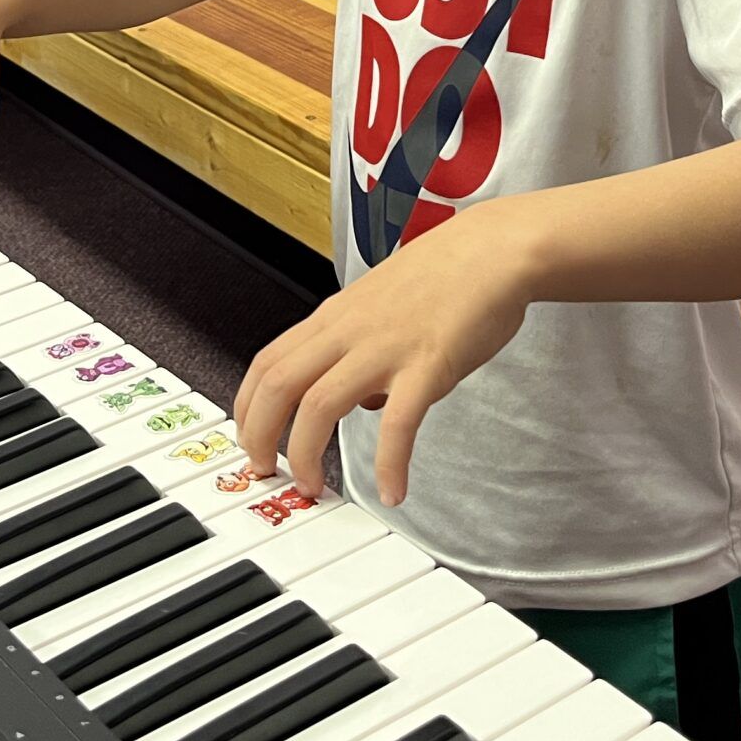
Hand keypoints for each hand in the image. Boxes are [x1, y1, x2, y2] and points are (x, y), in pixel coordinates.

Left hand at [233, 210, 536, 506]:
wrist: (492, 250)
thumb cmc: (445, 275)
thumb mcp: (380, 307)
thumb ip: (359, 350)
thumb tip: (362, 401)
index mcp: (335, 317)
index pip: (268, 363)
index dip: (247, 407)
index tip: (248, 440)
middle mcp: (349, 331)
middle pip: (278, 385)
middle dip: (260, 436)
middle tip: (266, 471)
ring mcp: (385, 347)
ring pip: (319, 404)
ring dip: (306, 453)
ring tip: (314, 488)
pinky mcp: (427, 365)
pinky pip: (397, 423)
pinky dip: (388, 463)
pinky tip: (392, 490)